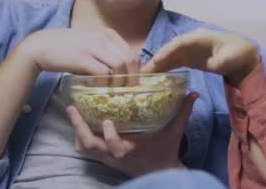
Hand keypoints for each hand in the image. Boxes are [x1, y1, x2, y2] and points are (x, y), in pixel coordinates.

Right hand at [19, 28, 140, 85]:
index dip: (136, 71)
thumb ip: (107, 53)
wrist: (40, 46)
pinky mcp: (83, 58)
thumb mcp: (91, 44)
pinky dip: (105, 83)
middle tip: (127, 91)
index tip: (132, 83)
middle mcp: (104, 38)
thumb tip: (122, 70)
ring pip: (120, 66)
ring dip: (120, 82)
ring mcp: (93, 47)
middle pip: (130, 60)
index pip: (132, 53)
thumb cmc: (67, 48)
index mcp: (109, 34)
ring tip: (114, 91)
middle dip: (132, 78)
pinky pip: (104, 72)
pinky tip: (100, 88)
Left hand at [66, 92, 198, 176]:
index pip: (113, 146)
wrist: (161, 172)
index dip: (108, 135)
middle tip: (72, 108)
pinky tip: (81, 125)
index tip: (107, 120)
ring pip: (84, 148)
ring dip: (77, 132)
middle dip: (78, 128)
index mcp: (129, 149)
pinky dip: (81, 139)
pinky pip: (86, 150)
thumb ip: (183, 111)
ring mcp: (107, 158)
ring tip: (73, 113)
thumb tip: (194, 92)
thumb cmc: (166, 151)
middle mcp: (114, 155)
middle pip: (89, 145)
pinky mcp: (105, 158)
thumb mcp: (175, 131)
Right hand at [141, 28, 260, 84]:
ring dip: (159, 64)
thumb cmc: (239, 54)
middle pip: (171, 49)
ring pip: (172, 55)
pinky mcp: (192, 58)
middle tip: (143, 72)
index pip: (179, 43)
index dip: (167, 51)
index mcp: (201, 37)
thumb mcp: (232, 58)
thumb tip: (212, 64)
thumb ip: (221, 61)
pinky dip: (166, 67)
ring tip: (146, 76)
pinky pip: (176, 61)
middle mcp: (193, 41)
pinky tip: (157, 76)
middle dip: (158, 59)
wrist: (244, 57)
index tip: (156, 61)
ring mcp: (192, 49)